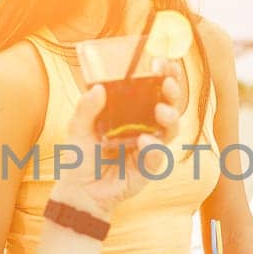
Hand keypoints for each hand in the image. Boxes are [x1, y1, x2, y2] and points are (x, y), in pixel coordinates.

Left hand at [53, 62, 183, 218]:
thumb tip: (97, 88)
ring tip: (160, 110)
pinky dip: (153, 148)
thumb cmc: (81, 157)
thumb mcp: (78, 128)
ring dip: (171, 117)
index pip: (152, 89)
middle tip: (167, 81)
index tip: (161, 61)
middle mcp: (144, 127)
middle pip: (169, 104)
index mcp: (131, 113)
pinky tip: (143, 142)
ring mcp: (149, 147)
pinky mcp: (149, 168)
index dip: (162, 75)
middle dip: (174, 90)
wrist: (79, 192)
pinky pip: (158, 156)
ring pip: (171, 129)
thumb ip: (86, 109)